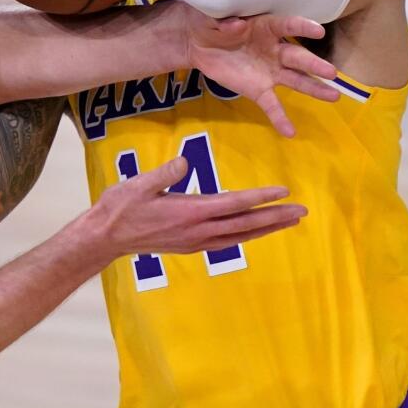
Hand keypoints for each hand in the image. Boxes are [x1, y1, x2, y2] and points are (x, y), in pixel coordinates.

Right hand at [81, 157, 303, 260]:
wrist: (106, 238)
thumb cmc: (120, 207)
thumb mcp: (139, 184)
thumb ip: (164, 173)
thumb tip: (185, 161)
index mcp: (189, 212)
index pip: (233, 204)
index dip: (259, 198)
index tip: (283, 192)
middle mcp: (198, 230)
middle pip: (245, 224)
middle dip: (275, 217)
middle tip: (301, 212)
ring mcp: (195, 241)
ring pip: (239, 236)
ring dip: (266, 229)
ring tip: (288, 222)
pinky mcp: (190, 246)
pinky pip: (227, 242)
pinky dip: (247, 236)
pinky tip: (255, 232)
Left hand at [184, 10, 339, 137]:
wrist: (197, 43)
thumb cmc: (211, 24)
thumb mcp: (213, 18)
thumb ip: (225, 22)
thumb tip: (238, 25)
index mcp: (266, 27)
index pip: (288, 26)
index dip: (303, 27)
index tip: (319, 31)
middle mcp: (274, 49)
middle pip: (298, 57)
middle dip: (314, 65)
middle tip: (332, 73)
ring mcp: (269, 71)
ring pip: (295, 80)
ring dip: (314, 88)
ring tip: (334, 96)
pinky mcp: (258, 89)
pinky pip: (272, 105)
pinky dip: (280, 118)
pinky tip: (290, 132)